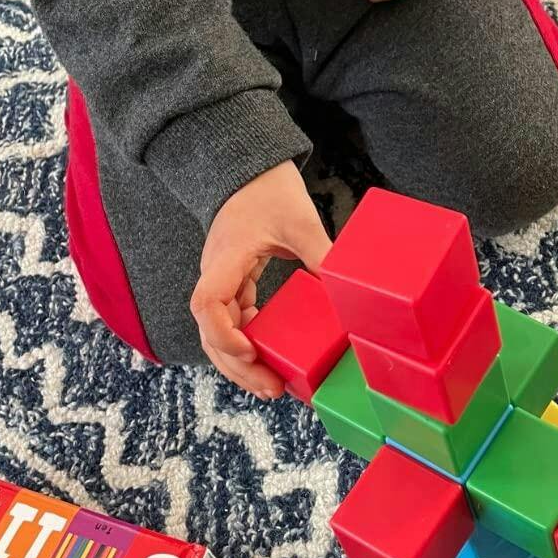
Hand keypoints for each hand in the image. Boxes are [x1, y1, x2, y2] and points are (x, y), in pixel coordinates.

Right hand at [191, 160, 330, 397]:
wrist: (248, 169)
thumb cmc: (269, 190)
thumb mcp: (301, 220)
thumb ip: (320, 253)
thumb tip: (350, 290)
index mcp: (226, 257)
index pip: (207, 303)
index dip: (224, 334)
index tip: (252, 350)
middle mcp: (216, 273)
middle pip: (209, 331)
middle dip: (237, 365)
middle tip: (272, 389)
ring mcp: (222, 279)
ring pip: (217, 332)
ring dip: (239, 361)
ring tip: (272, 386)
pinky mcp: (233, 281)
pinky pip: (231, 320)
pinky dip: (247, 342)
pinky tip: (268, 358)